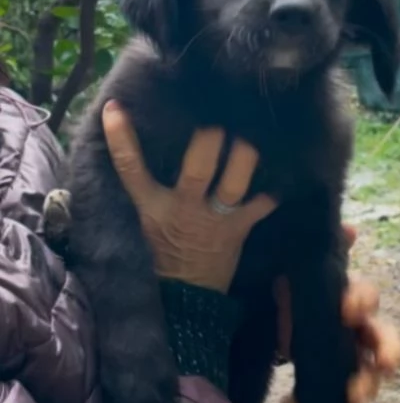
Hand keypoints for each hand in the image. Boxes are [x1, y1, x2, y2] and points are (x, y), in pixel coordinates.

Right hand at [102, 100, 276, 292]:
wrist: (186, 294)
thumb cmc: (163, 250)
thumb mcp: (146, 218)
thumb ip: (146, 187)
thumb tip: (145, 147)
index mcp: (153, 205)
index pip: (130, 168)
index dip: (121, 137)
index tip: (115, 108)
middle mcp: (184, 207)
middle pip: (198, 169)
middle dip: (209, 142)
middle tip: (215, 122)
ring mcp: (214, 218)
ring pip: (234, 183)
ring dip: (244, 158)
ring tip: (247, 138)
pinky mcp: (238, 228)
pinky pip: (261, 204)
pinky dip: (272, 191)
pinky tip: (281, 175)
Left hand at [277, 225, 399, 402]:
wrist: (240, 303)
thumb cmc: (273, 275)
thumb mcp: (290, 256)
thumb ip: (318, 246)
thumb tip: (350, 231)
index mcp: (340, 293)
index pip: (364, 295)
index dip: (362, 302)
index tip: (346, 310)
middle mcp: (346, 322)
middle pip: (379, 335)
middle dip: (385, 348)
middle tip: (382, 363)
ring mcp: (336, 347)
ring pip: (366, 366)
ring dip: (368, 381)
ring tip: (355, 394)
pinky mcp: (321, 368)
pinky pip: (340, 385)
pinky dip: (336, 394)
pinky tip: (309, 401)